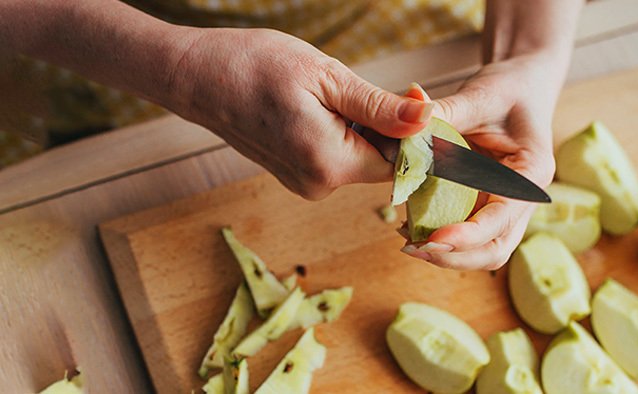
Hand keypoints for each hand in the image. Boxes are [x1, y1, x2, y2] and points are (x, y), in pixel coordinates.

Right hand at [165, 28, 432, 199]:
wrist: (198, 77)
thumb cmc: (255, 67)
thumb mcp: (326, 77)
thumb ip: (379, 107)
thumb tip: (426, 120)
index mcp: (329, 163)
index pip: (400, 162)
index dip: (412, 132)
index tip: (408, 96)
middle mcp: (318, 185)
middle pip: (381, 163)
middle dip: (385, 128)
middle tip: (357, 88)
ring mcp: (304, 184)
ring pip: (360, 159)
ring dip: (360, 129)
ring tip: (327, 96)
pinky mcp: (296, 176)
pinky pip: (337, 158)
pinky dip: (341, 134)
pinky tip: (316, 108)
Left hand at [401, 52, 560, 269]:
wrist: (523, 84)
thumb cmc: (509, 88)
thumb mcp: (479, 95)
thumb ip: (444, 113)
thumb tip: (408, 123)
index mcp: (531, 172)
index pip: (503, 218)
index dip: (469, 234)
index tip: (435, 238)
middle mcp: (523, 198)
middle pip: (496, 248)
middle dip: (456, 256)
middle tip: (413, 248)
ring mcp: (505, 205)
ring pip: (481, 249)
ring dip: (447, 254)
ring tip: (408, 242)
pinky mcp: (485, 204)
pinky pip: (466, 232)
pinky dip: (440, 236)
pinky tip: (409, 225)